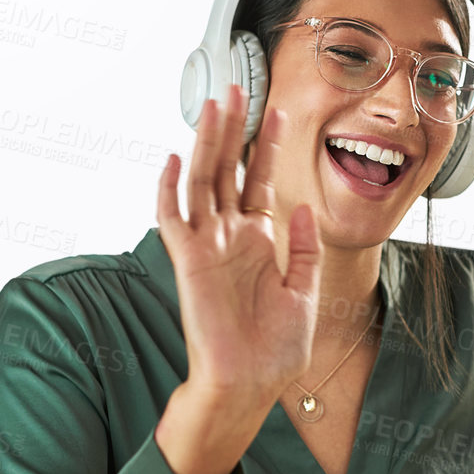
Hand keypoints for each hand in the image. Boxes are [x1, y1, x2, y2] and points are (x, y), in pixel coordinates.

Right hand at [154, 85, 322, 406]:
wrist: (250, 384)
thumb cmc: (274, 350)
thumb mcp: (304, 292)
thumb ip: (304, 248)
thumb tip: (304, 206)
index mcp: (258, 242)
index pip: (260, 180)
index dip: (267, 145)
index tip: (277, 111)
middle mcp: (230, 237)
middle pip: (228, 170)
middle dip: (233, 129)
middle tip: (236, 88)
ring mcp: (207, 247)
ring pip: (202, 182)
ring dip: (206, 143)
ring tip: (213, 105)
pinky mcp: (188, 262)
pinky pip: (173, 219)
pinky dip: (169, 190)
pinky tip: (171, 159)